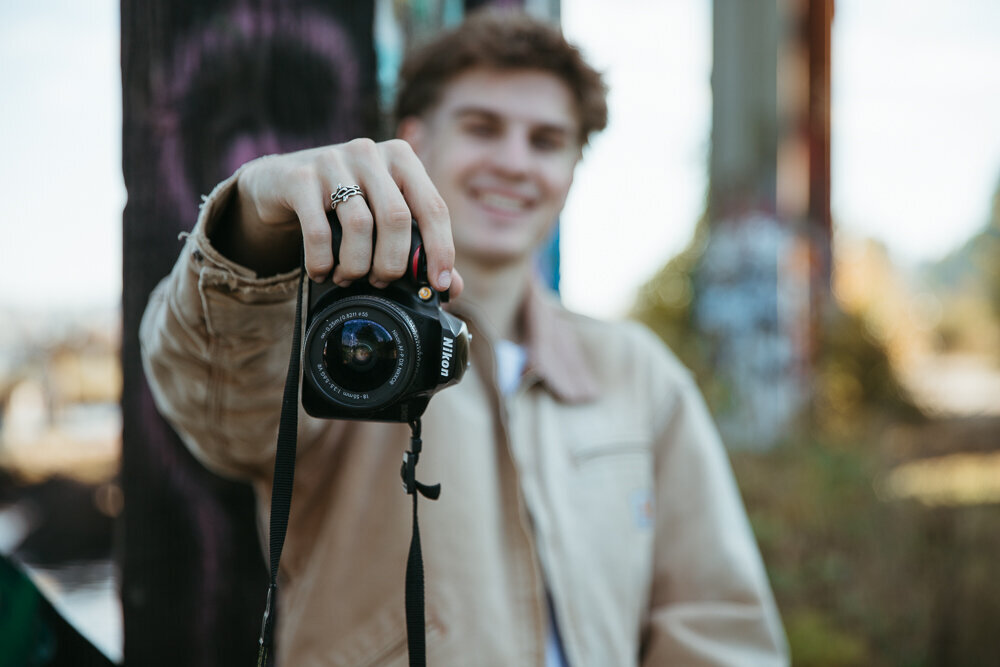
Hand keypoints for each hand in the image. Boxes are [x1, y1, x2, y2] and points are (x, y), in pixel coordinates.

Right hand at [215, 139, 460, 294]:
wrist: (280, 181)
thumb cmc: (342, 202)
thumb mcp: (381, 215)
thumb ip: (417, 246)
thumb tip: (451, 288)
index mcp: (402, 159)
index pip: (433, 207)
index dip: (441, 250)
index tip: (438, 284)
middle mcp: (371, 153)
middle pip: (397, 218)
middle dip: (393, 262)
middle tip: (381, 281)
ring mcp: (334, 160)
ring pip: (359, 225)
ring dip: (356, 265)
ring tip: (349, 277)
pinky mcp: (300, 176)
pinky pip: (318, 230)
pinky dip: (322, 261)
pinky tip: (322, 271)